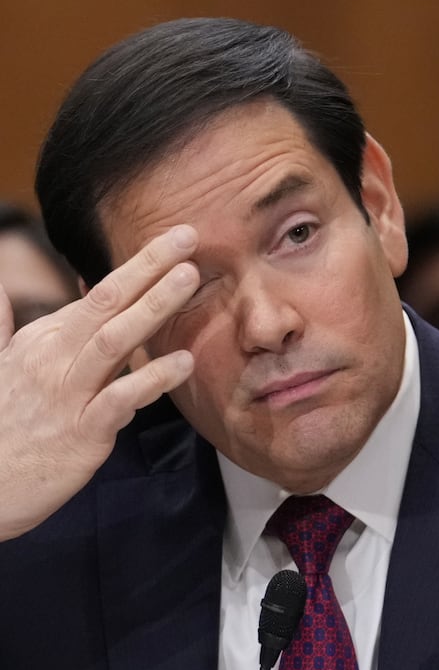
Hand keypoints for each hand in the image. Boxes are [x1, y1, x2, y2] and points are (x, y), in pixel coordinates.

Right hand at [0, 225, 201, 539]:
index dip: (138, 266)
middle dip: (148, 267)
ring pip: (115, 341)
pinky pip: (119, 400)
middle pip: (106, 303)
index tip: (173, 240)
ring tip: (189, 278)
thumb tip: (2, 282)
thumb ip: (4, 324)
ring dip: (153, 307)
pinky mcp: (81, 433)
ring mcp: (67, 394)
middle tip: (186, 236)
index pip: (98, 294)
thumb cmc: (2, 427)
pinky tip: (182, 362)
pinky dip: (150, 380)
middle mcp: (54, 359)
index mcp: (44, 341)